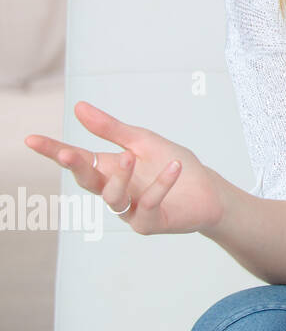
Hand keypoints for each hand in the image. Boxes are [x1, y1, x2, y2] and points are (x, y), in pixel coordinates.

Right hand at [23, 101, 223, 234]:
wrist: (209, 191)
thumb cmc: (174, 164)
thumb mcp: (143, 141)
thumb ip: (112, 129)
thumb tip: (78, 107)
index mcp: (111, 169)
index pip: (78, 159)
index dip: (54, 151)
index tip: (31, 139)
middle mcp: (115, 190)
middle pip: (87, 180)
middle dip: (75, 166)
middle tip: (66, 154)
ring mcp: (130, 210)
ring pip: (112, 197)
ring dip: (120, 176)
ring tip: (130, 156)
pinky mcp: (150, 223)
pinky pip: (149, 203)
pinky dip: (161, 184)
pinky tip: (174, 167)